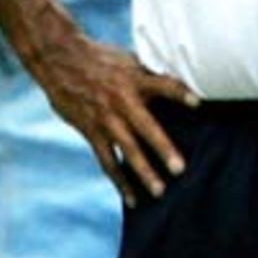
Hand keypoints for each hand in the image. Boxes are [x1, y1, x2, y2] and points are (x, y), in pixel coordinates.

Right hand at [37, 34, 198, 204]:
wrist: (60, 60)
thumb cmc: (102, 59)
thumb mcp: (128, 60)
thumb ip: (151, 77)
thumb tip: (181, 87)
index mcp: (135, 80)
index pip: (162, 85)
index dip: (179, 93)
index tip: (197, 103)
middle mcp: (122, 101)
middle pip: (146, 127)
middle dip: (163, 148)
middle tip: (180, 169)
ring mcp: (106, 119)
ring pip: (127, 149)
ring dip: (143, 172)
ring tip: (159, 192)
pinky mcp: (92, 132)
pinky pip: (108, 161)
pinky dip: (120, 181)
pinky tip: (133, 199)